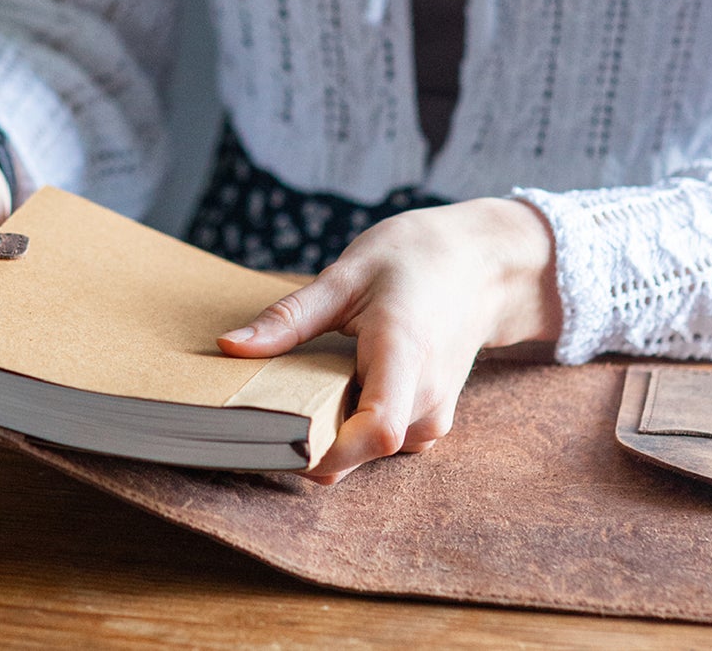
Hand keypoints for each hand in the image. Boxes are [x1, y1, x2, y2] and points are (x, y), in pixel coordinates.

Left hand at [215, 198, 561, 483]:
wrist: (481, 265)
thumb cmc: (413, 260)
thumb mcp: (346, 274)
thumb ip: (290, 317)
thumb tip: (229, 347)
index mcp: (406, 353)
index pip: (378, 430)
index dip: (327, 449)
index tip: (277, 438)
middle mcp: (427, 398)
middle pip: (359, 448)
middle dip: (308, 438)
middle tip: (262, 403)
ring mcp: (433, 417)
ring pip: (365, 451)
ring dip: (329, 428)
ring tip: (308, 377)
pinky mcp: (429, 424)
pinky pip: (378, 441)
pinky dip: (350, 422)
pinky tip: (338, 381)